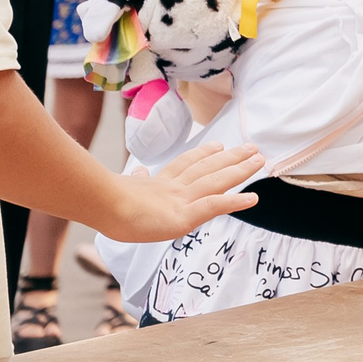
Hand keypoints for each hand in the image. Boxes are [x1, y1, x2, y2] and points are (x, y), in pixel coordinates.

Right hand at [95, 143, 261, 243]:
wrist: (103, 205)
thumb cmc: (105, 202)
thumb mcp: (123, 189)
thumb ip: (136, 182)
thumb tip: (138, 172)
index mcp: (159, 183)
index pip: (186, 165)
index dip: (203, 154)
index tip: (218, 145)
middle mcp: (174, 188)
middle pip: (208, 168)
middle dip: (231, 157)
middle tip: (251, 147)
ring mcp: (181, 200)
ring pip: (216, 181)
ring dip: (240, 170)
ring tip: (259, 159)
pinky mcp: (184, 216)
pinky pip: (216, 206)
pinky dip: (236, 202)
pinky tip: (254, 198)